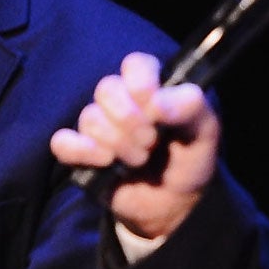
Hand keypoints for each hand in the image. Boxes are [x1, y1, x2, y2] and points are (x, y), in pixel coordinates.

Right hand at [49, 51, 219, 239]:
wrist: (175, 204)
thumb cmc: (190, 160)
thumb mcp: (206, 132)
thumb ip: (191, 107)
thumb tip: (157, 103)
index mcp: (151, 87)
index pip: (135, 64)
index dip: (141, 84)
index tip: (155, 109)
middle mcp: (121, 101)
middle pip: (107, 88)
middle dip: (130, 120)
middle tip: (151, 142)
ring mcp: (98, 127)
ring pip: (89, 117)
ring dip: (117, 143)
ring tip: (138, 160)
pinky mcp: (80, 153)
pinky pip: (62, 142)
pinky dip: (81, 151)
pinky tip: (105, 163)